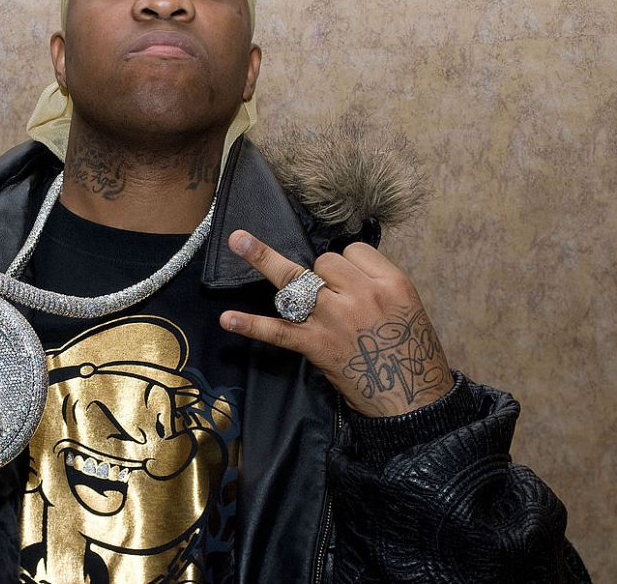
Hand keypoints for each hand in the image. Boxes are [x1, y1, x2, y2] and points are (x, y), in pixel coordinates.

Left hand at [220, 230, 452, 417]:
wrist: (414, 402)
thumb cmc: (411, 353)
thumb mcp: (408, 306)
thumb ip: (374, 284)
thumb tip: (335, 271)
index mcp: (391, 283)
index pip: (353, 251)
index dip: (346, 264)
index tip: (348, 280)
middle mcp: (362, 295)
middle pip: (324, 262)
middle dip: (320, 275)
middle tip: (332, 302)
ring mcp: (336, 319)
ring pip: (298, 278)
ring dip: (268, 262)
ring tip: (238, 241)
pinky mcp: (316, 345)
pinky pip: (278, 330)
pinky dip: (251, 324)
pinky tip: (228, 319)